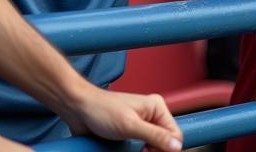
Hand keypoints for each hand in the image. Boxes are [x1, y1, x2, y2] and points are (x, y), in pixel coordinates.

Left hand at [66, 87, 181, 151]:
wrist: (80, 110)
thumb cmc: (101, 109)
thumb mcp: (130, 125)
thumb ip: (154, 135)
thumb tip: (176, 145)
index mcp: (156, 108)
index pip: (175, 135)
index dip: (167, 149)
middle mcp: (151, 116)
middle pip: (165, 143)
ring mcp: (141, 126)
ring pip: (153, 148)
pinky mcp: (131, 135)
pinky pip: (142, 149)